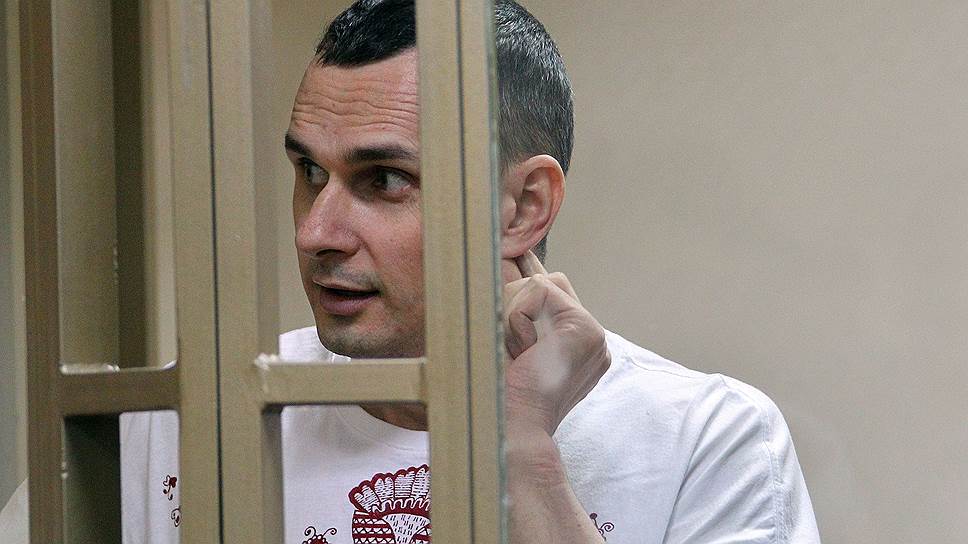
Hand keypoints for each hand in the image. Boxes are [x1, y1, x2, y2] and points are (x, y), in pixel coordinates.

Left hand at [503, 251, 610, 436]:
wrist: (512, 427)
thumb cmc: (501, 395)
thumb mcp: (506, 346)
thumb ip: (514, 313)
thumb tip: (504, 270)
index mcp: (575, 344)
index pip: (556, 292)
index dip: (535, 270)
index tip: (522, 251)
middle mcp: (590, 336)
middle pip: (548, 282)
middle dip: (514, 305)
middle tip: (512, 351)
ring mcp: (593, 332)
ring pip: (540, 284)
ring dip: (513, 317)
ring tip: (518, 357)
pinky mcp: (585, 328)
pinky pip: (538, 291)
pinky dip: (517, 320)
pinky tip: (525, 353)